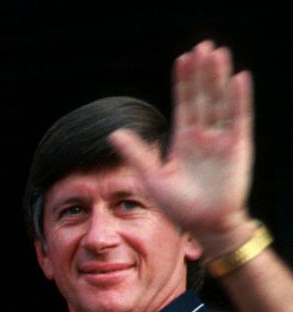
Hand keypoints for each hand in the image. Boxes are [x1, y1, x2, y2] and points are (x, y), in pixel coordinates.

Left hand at [109, 40, 253, 253]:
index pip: (184, 103)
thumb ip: (135, 153)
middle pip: (203, 97)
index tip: (182, 59)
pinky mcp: (237, 147)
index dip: (183, 82)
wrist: (204, 225)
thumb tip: (113, 133)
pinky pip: (239, 118)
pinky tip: (238, 79)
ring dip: (219, 78)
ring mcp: (222, 140)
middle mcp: (204, 136)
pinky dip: (239, 99)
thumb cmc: (179, 206)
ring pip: (220, 102)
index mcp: (184, 140)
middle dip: (202, 72)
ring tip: (217, 53)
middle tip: (202, 46)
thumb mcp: (151, 177)